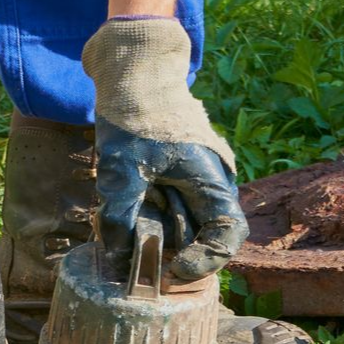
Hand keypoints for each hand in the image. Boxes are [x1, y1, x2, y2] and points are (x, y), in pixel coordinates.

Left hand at [83, 18, 246, 279]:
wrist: (135, 71)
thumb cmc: (136, 113)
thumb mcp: (121, 169)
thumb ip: (120, 216)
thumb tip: (117, 262)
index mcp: (211, 178)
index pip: (227, 235)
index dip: (204, 261)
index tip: (171, 271)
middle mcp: (210, 182)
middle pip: (199, 234)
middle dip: (167, 248)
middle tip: (133, 253)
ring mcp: (193, 180)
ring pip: (179, 224)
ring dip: (153, 232)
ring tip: (124, 220)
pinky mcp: (176, 177)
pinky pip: (166, 209)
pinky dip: (146, 217)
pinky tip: (124, 209)